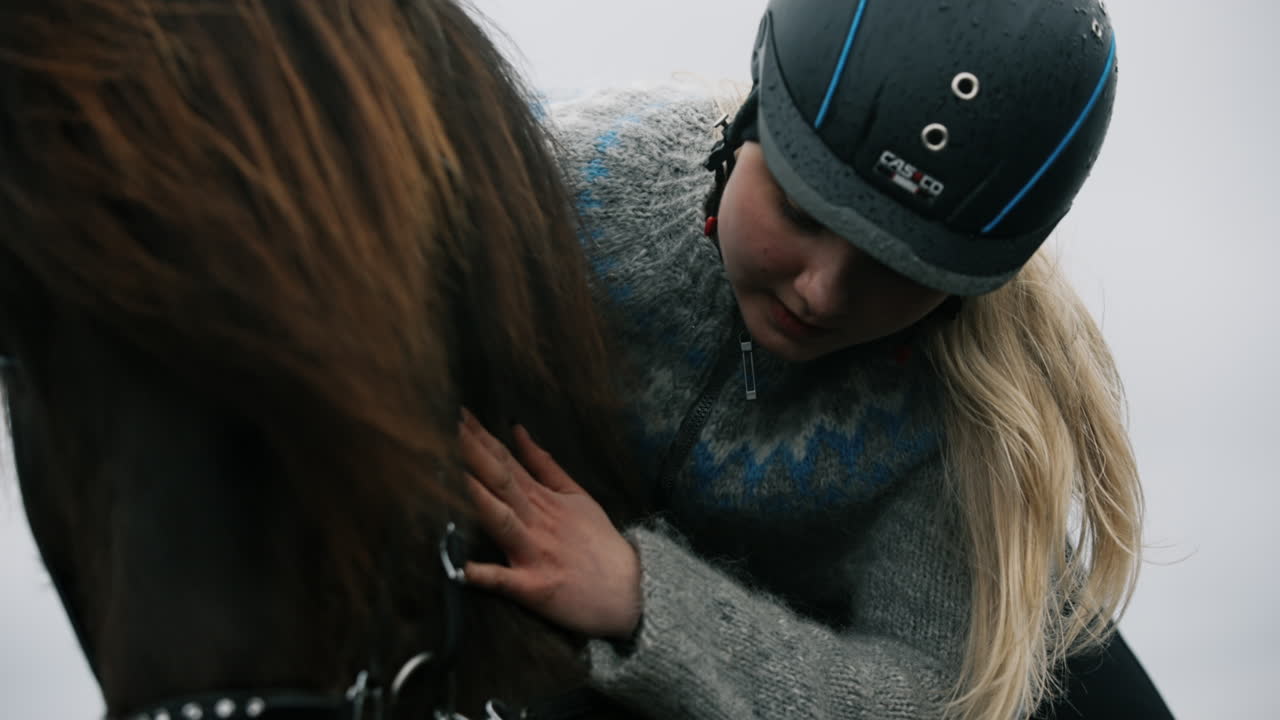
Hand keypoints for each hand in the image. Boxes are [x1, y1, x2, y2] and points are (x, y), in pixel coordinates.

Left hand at [458, 409, 641, 638]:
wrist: (629, 592)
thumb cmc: (598, 544)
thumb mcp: (577, 496)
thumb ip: (544, 465)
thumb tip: (517, 431)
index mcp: (544, 499)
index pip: (507, 463)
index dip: (482, 440)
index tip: (461, 415)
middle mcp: (536, 522)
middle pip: (502, 483)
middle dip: (476, 455)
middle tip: (452, 428)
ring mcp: (534, 553)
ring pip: (503, 522)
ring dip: (480, 500)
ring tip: (458, 477)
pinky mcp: (534, 588)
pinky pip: (507, 582)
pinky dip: (486, 576)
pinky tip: (465, 569)